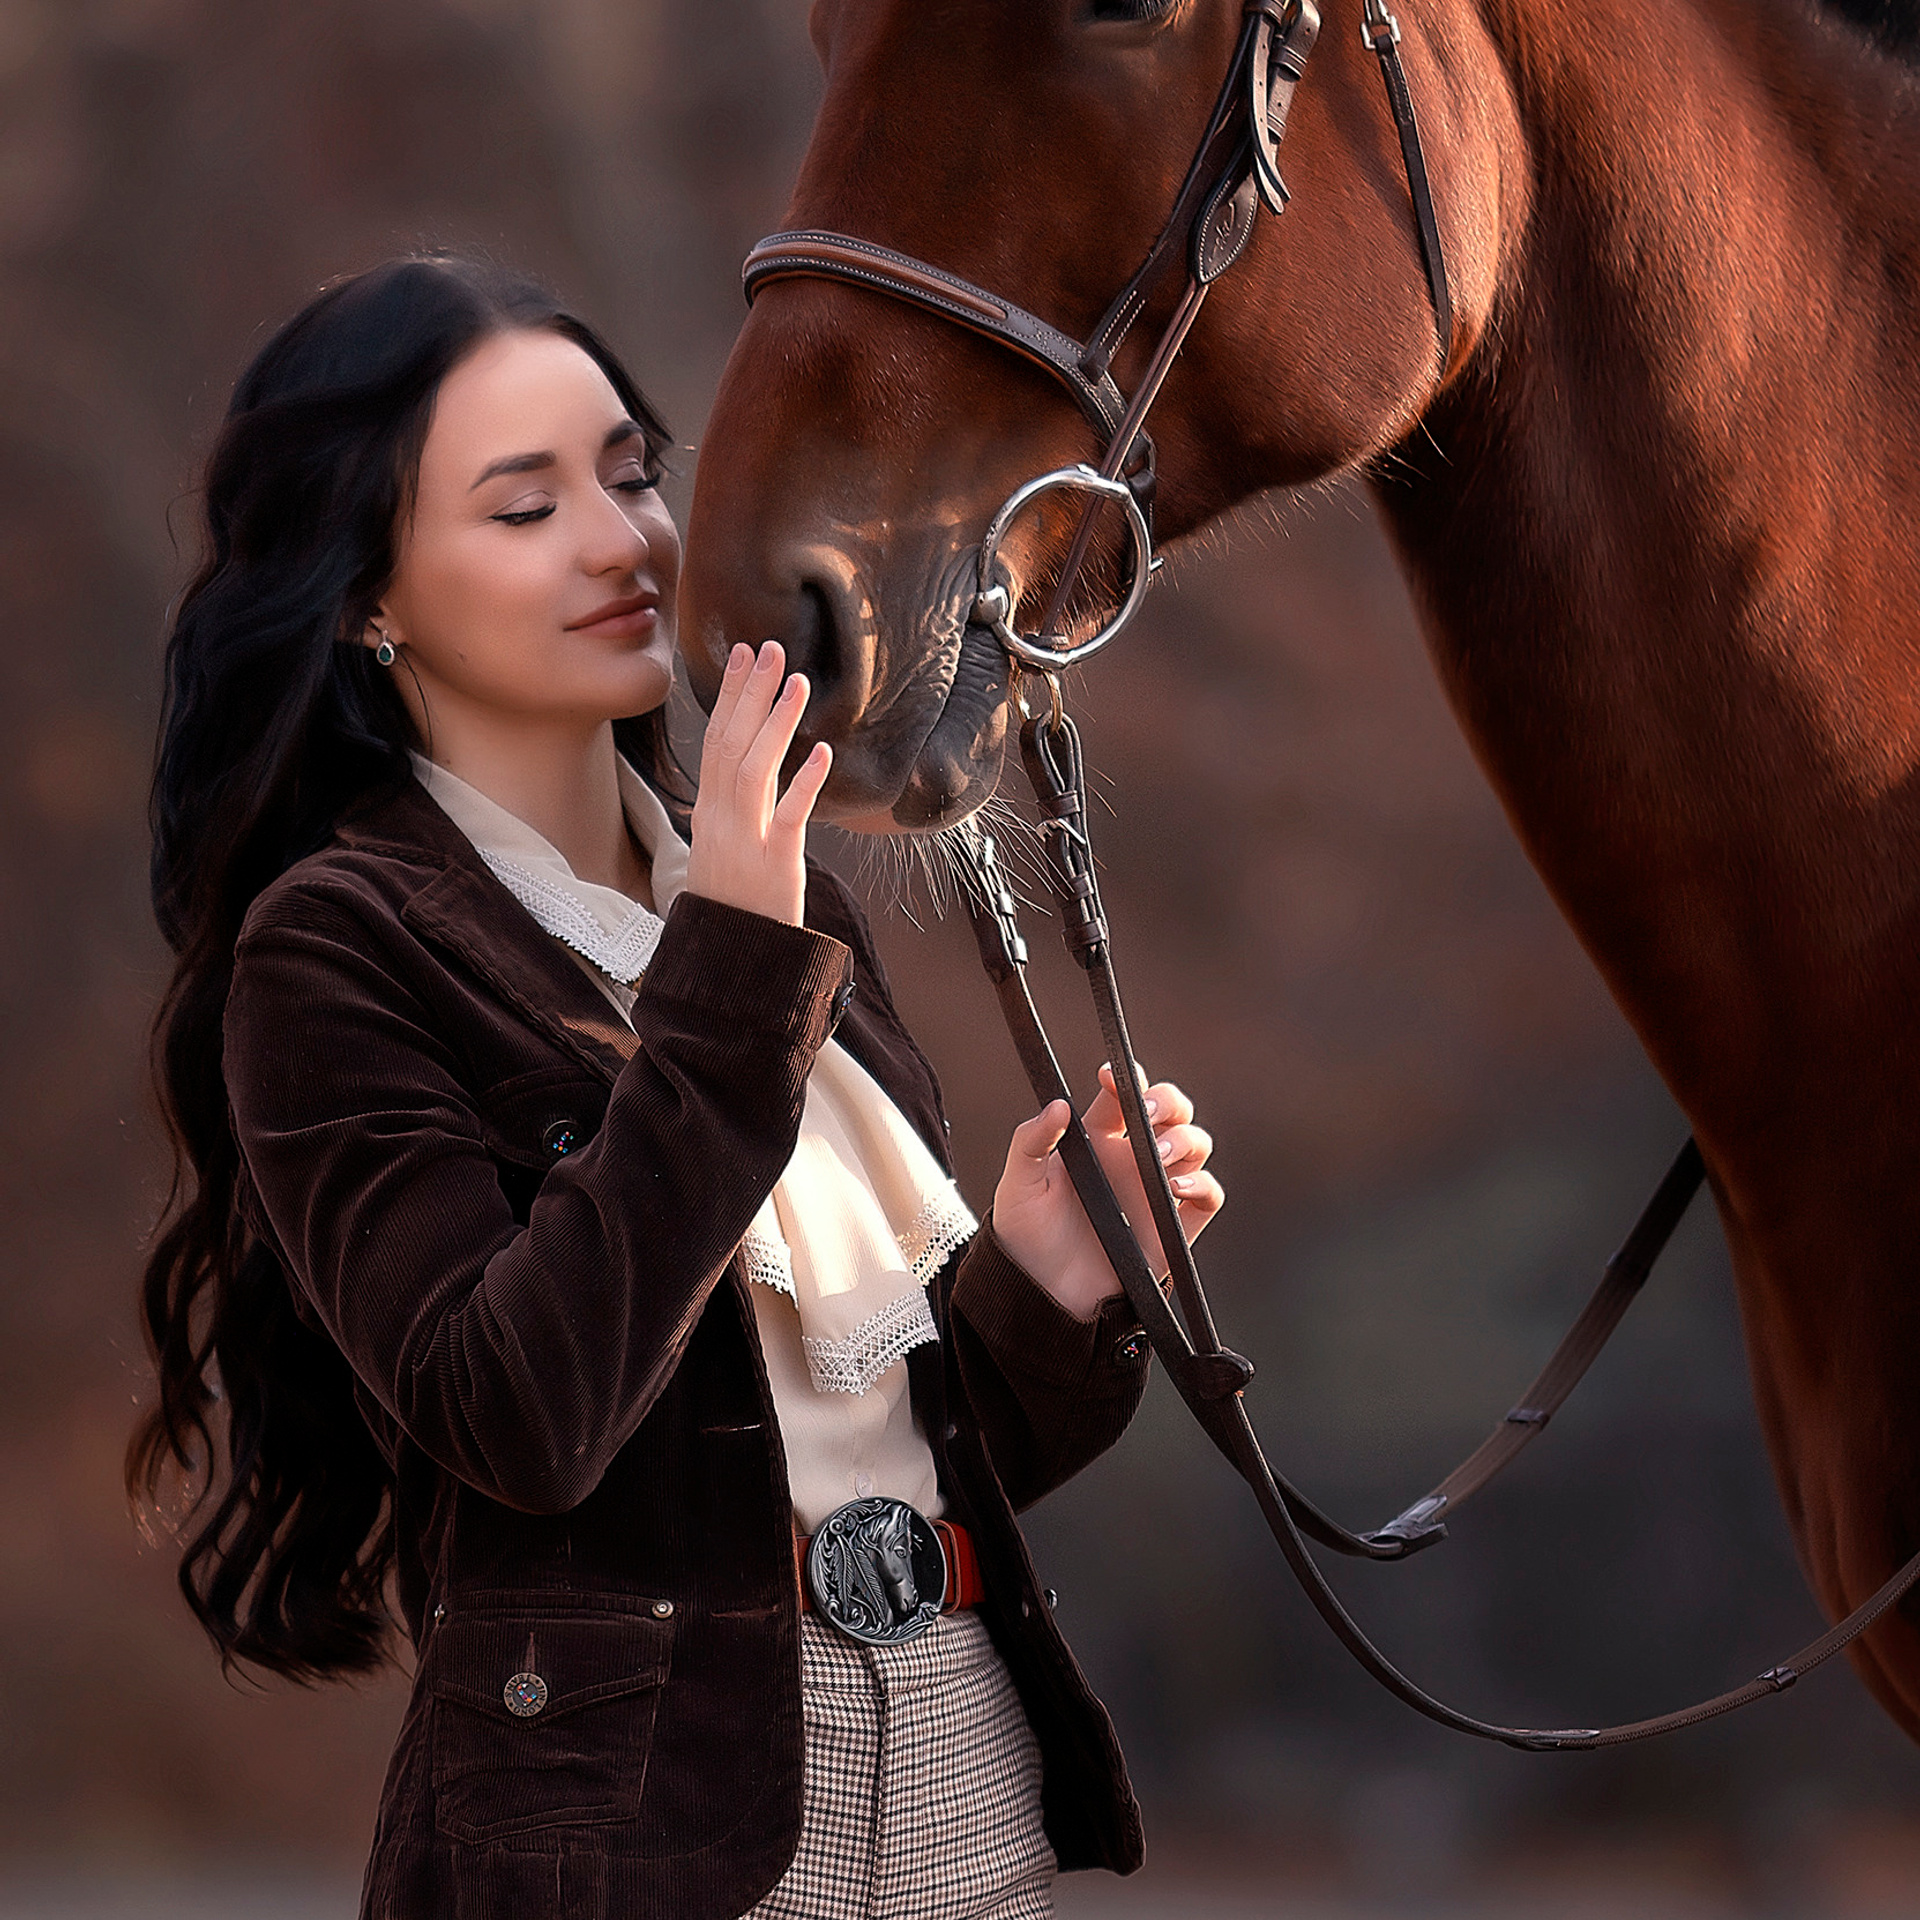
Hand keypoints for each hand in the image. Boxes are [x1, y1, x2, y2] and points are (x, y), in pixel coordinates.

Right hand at [685, 641, 831, 926]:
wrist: (731, 961)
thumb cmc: (735, 903)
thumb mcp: (724, 848)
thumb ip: (734, 808)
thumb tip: (747, 765)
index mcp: (709, 813)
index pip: (715, 741)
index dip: (729, 697)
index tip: (743, 657)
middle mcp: (720, 821)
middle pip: (731, 744)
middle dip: (750, 693)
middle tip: (770, 648)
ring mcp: (744, 843)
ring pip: (754, 771)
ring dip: (776, 723)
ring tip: (798, 682)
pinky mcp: (774, 866)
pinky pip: (789, 818)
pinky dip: (804, 783)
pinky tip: (822, 752)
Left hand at [990, 1064, 1223, 1320]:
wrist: (1042, 1295)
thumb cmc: (1026, 1235)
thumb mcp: (1017, 1183)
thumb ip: (1030, 1140)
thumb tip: (1057, 1105)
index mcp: (1097, 1139)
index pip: (1123, 1095)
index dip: (1126, 1078)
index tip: (1110, 1077)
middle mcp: (1131, 1159)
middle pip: (1172, 1110)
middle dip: (1168, 1101)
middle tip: (1147, 1112)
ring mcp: (1155, 1191)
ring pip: (1195, 1145)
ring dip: (1185, 1139)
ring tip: (1157, 1156)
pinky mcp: (1172, 1228)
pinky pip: (1208, 1196)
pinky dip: (1202, 1184)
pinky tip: (1175, 1187)